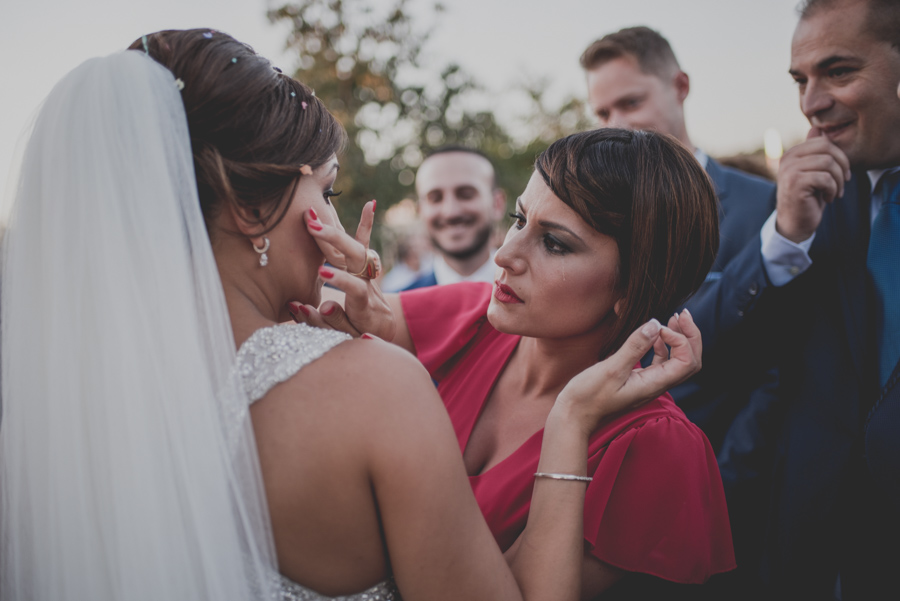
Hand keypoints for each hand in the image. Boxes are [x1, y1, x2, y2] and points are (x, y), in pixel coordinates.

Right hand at [288, 201, 395, 339]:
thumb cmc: (357, 335)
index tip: (322, 273)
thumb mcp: (345, 336)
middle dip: (335, 241)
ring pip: (355, 248)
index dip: (341, 281)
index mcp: (364, 306)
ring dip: (334, 231)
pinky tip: (370, 204)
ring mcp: (368, 274)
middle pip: (356, 258)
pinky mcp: (366, 265)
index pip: (355, 288)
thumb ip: (329, 322)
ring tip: (314, 215)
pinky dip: (366, 224)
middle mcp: (369, 285)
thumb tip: (315, 305)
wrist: (381, 328)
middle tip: (313, 228)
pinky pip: (365, 244)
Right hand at [551, 309, 701, 437]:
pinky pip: (661, 363)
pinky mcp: (639, 380)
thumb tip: (655, 324)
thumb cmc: (589, 396)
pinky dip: (664, 346)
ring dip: (679, 338)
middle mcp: (656, 385)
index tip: (660, 327)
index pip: (687, 362)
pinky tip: (654, 335)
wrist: (575, 415)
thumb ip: (635, 346)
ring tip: (672, 318)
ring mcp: (649, 383)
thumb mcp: (611, 369)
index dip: (681, 340)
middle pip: (690, 361)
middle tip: (681, 314)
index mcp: (654, 384)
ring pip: (678, 361)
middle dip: (690, 336)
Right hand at [775, 127, 850, 242]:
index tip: (843, 173)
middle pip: (827, 148)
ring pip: (828, 163)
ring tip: (835, 192)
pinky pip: (825, 178)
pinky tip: (828, 199)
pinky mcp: (795, 183)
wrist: (795, 223)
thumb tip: (816, 129)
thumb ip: (813, 152)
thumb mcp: (813, 172)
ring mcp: (789, 170)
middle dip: (842, 165)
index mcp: (792, 153)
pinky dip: (832, 190)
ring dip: (839, 180)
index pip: (823, 142)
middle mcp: (787, 159)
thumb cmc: (807, 197)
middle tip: (844, 182)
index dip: (840, 156)